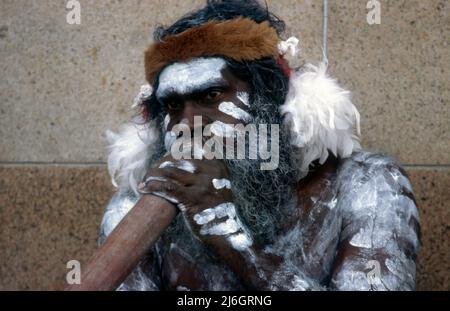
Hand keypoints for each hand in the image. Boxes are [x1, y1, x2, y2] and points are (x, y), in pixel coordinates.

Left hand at [138, 155, 252, 252]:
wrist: (225, 231)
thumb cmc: (216, 208)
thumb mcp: (218, 183)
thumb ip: (206, 169)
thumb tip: (184, 155)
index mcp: (217, 164)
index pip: (191, 149)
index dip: (172, 152)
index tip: (162, 160)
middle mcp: (212, 171)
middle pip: (178, 158)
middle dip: (161, 163)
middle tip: (151, 170)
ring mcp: (203, 184)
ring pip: (171, 171)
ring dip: (154, 174)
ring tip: (146, 179)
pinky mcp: (194, 198)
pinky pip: (168, 188)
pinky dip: (153, 186)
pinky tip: (144, 188)